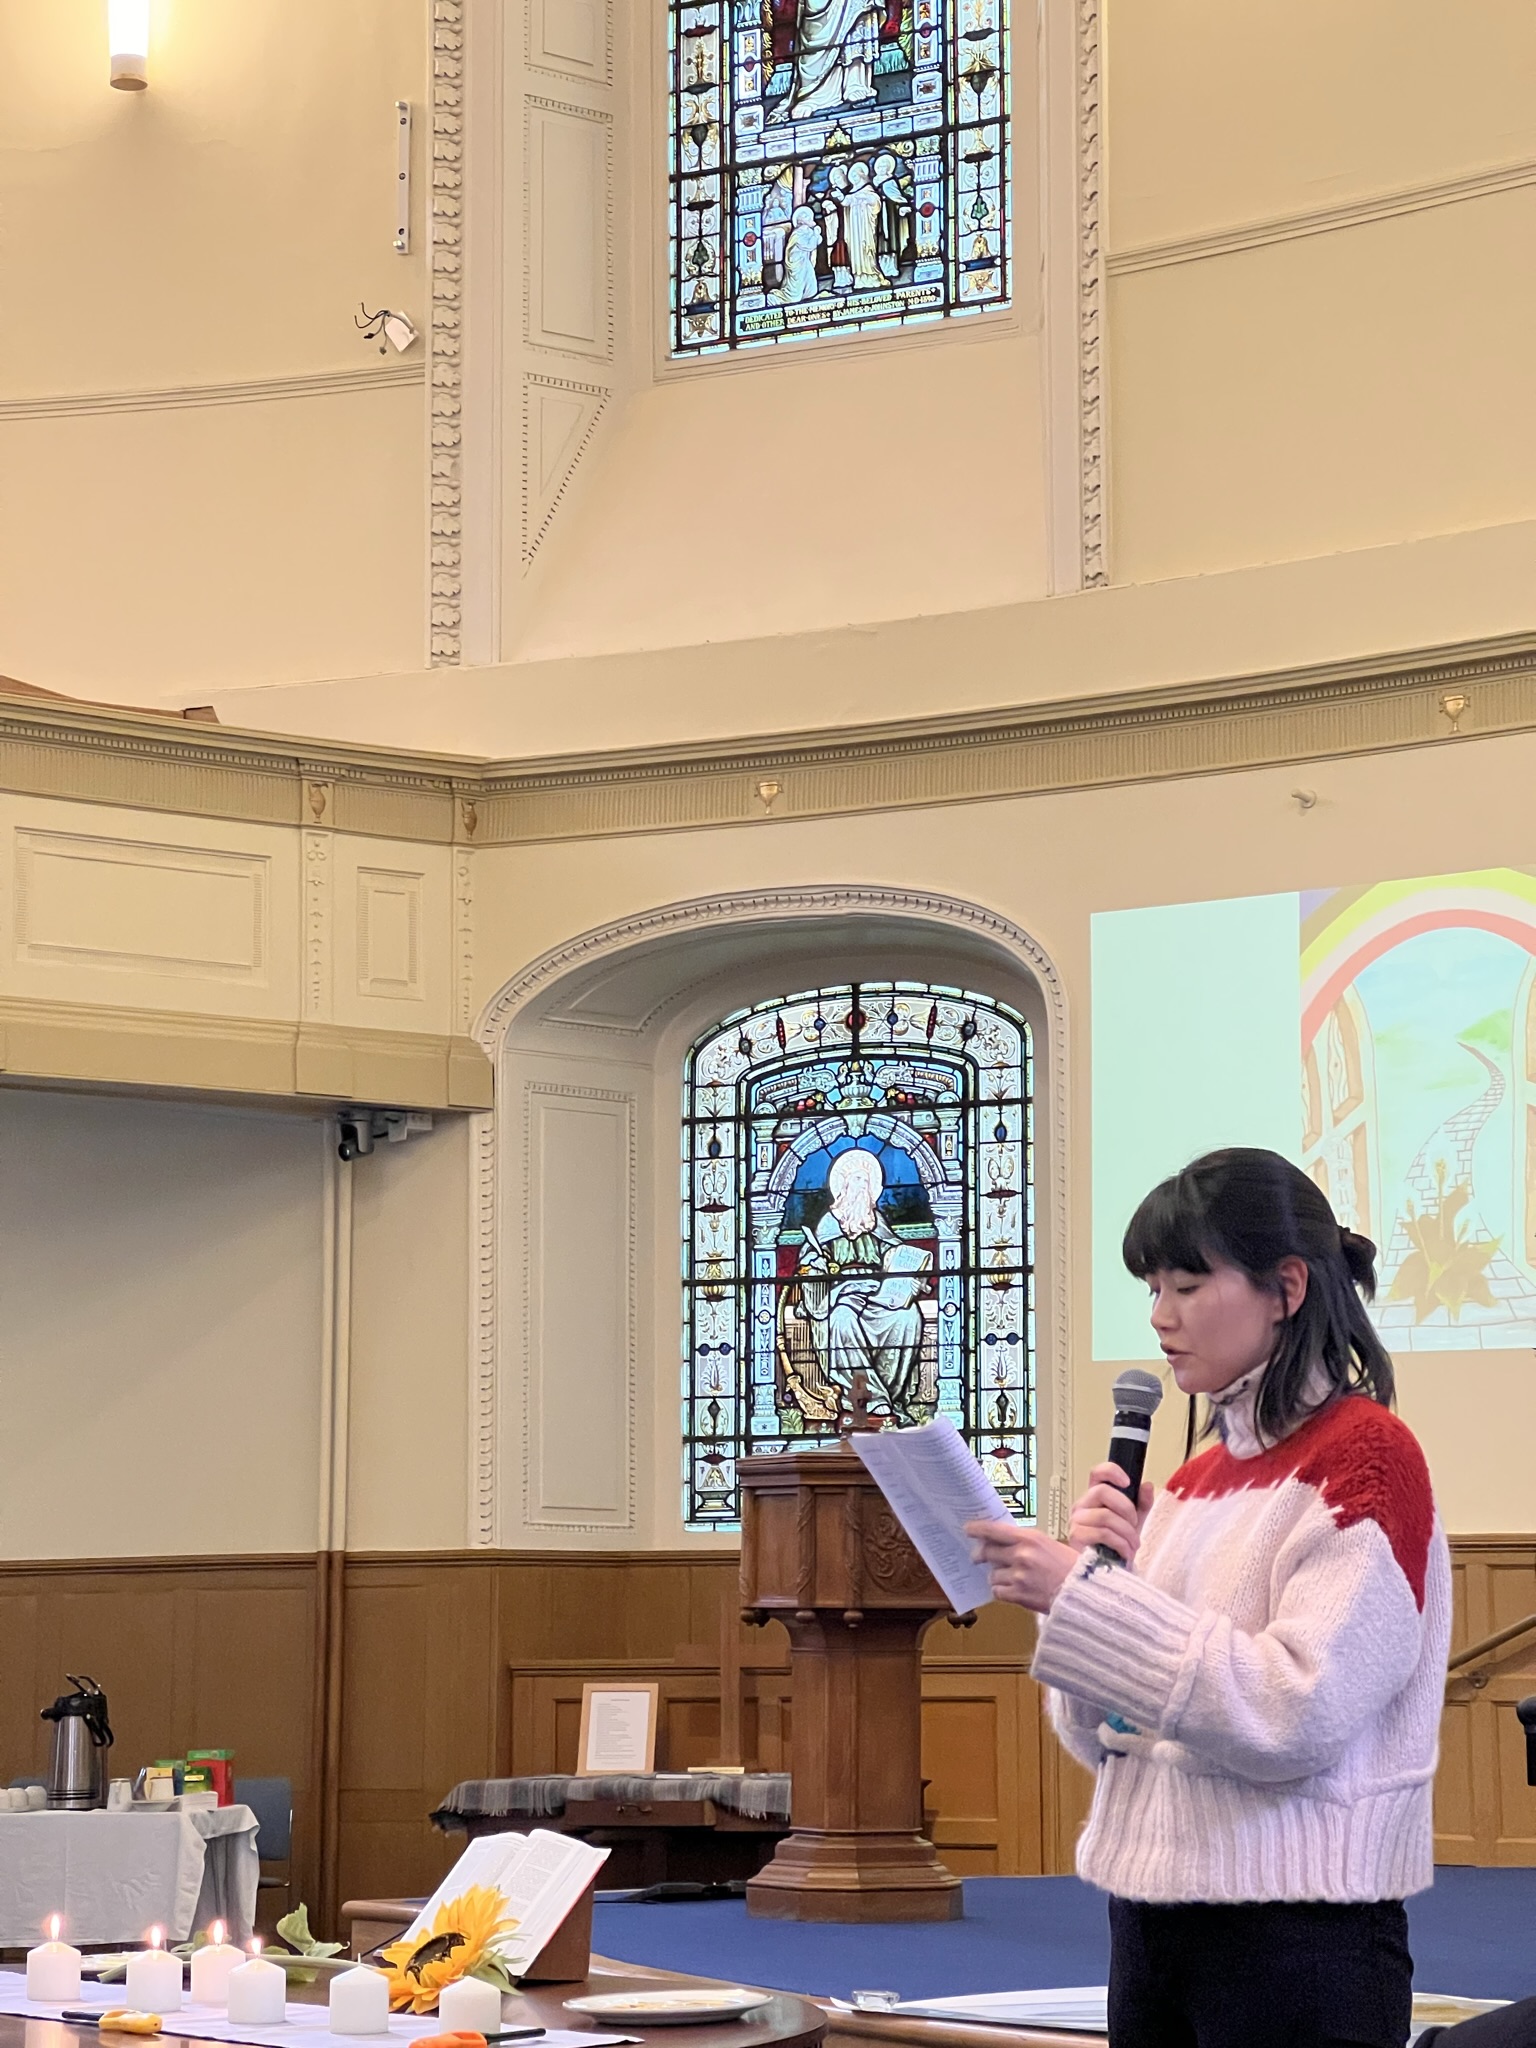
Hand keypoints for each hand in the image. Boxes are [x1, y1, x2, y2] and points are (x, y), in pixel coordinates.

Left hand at [964, 1520, 1078, 1612]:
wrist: (1084, 1593)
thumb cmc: (1070, 1568)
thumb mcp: (1048, 1545)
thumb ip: (1026, 1543)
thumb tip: (1004, 1542)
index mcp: (1030, 1538)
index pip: (994, 1530)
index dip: (978, 1529)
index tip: (968, 1528)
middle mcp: (1021, 1555)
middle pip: (987, 1552)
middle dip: (981, 1555)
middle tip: (978, 1556)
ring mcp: (1019, 1575)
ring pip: (992, 1574)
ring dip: (996, 1576)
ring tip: (1009, 1578)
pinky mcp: (1019, 1595)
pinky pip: (998, 1591)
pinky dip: (1001, 1591)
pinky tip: (1012, 1589)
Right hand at [1067, 1463, 1154, 1563]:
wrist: (1109, 1572)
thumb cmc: (1117, 1546)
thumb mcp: (1134, 1522)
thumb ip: (1142, 1504)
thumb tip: (1147, 1486)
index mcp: (1095, 1497)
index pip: (1097, 1473)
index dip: (1111, 1471)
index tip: (1127, 1482)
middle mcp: (1083, 1505)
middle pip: (1102, 1491)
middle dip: (1126, 1508)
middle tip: (1134, 1523)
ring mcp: (1077, 1520)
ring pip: (1105, 1515)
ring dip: (1126, 1532)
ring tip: (1133, 1544)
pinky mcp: (1077, 1536)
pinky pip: (1103, 1533)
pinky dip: (1120, 1543)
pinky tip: (1125, 1552)